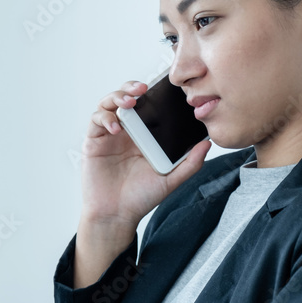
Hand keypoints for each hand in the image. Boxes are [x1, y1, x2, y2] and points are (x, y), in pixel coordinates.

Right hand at [83, 80, 211, 224]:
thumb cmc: (140, 198)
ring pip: (108, 105)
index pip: (146, 106)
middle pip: (125, 98)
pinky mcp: (93, 143)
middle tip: (142, 88)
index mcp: (144, 137)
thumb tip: (208, 144)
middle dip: (131, 87)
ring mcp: (108, 136)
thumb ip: (190, 163)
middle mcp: (125, 132)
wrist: (116, 215)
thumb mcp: (171, 180)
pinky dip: (104, 118)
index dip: (151, 93)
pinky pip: (96, 121)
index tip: (162, 88)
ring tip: (128, 102)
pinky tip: (116, 128)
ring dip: (116, 97)